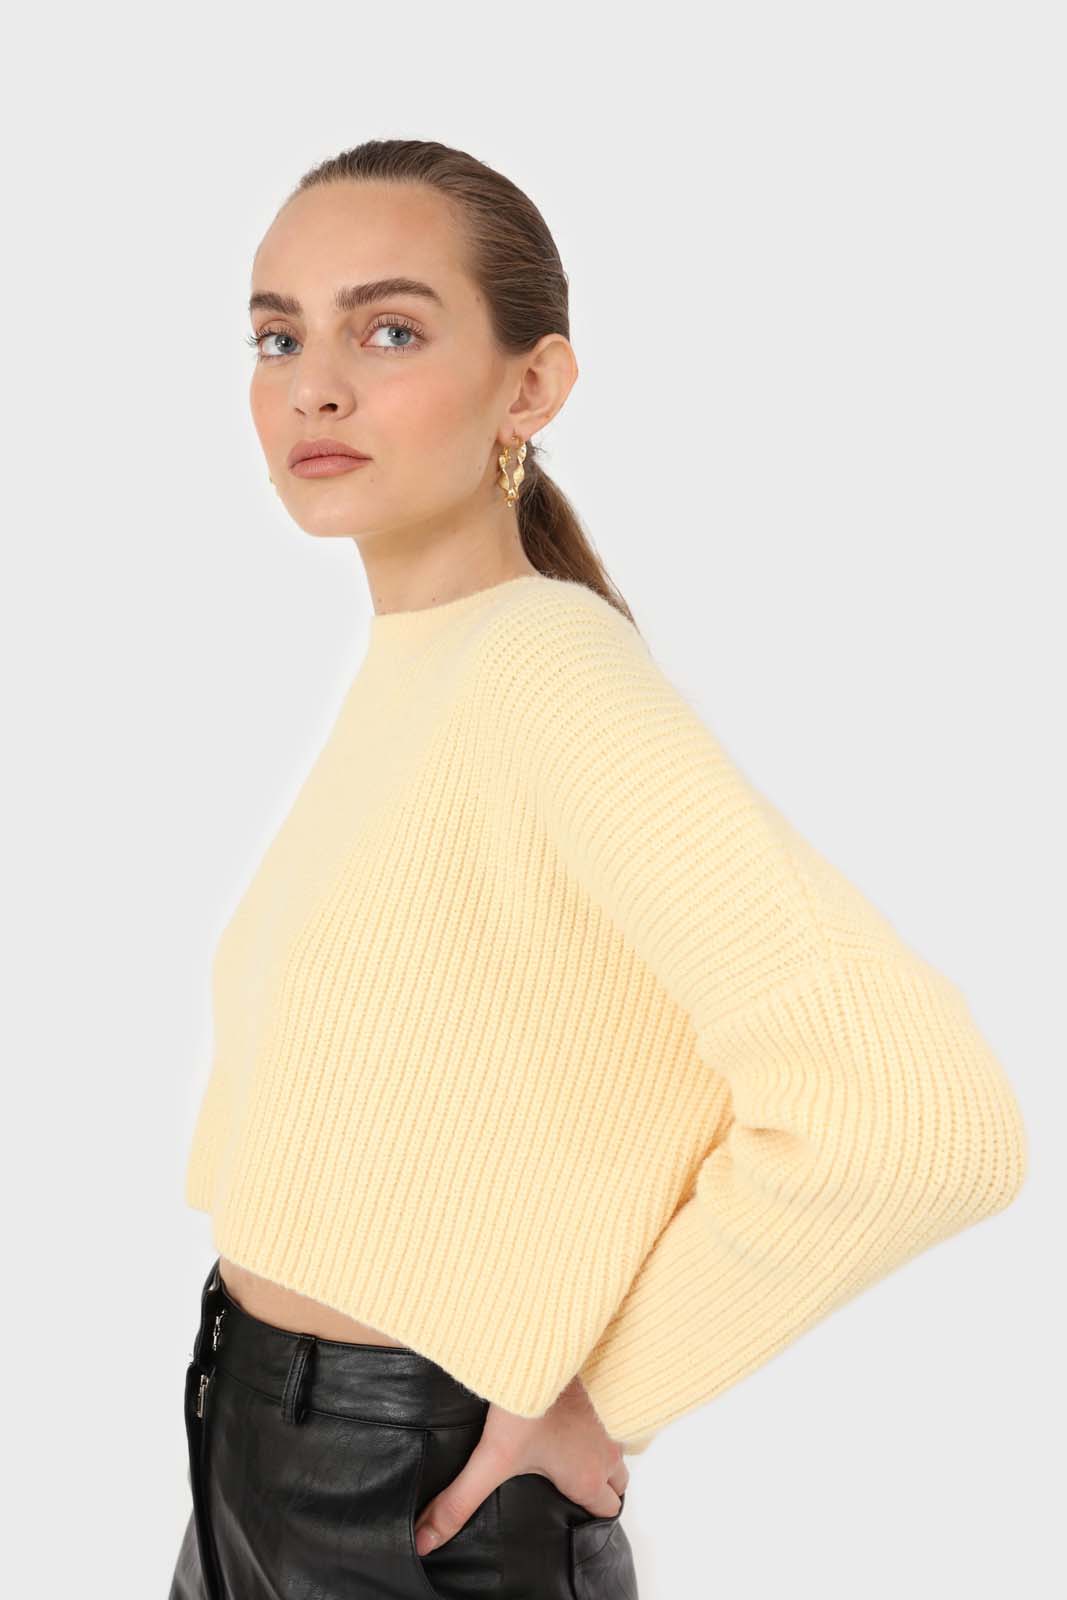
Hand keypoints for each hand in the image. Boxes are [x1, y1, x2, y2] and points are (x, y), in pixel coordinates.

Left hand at [413, 1375, 628, 1556]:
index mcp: (587, 1476)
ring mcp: (614, 1418)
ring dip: (601, 1452)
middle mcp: (608, 1451)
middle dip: (599, 1486)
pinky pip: (618, 1415)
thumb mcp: (491, 1458)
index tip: (568, 1512)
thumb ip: (458, 1503)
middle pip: (617, 1482)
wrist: (550, 1343)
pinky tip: (573, 1413)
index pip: (606, 1510)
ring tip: (568, 1450)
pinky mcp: (610, 1388)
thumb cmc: (530, 1403)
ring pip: (619, 1448)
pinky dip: (602, 1421)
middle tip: (566, 1483)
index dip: (589, 1514)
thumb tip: (426, 1542)